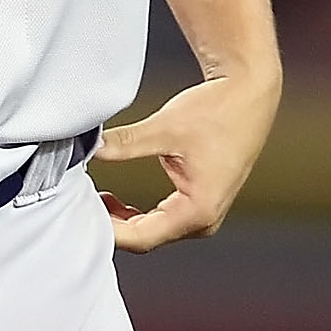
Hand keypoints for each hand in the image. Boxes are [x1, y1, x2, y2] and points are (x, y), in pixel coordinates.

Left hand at [93, 69, 279, 252]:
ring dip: (123, 219)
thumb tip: (91, 149)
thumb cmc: (219, 110)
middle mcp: (205, 219)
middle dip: (112, 225)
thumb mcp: (164, 128)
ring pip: (153, 230)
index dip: (108, 229)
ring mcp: (205, 212)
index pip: (141, 237)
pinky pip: (163, 218)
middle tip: (80, 205)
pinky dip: (137, 212)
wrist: (250, 92)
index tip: (81, 213)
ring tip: (93, 199)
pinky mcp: (201, 200)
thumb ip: (124, 144)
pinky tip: (114, 199)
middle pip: (146, 237)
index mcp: (199, 210)